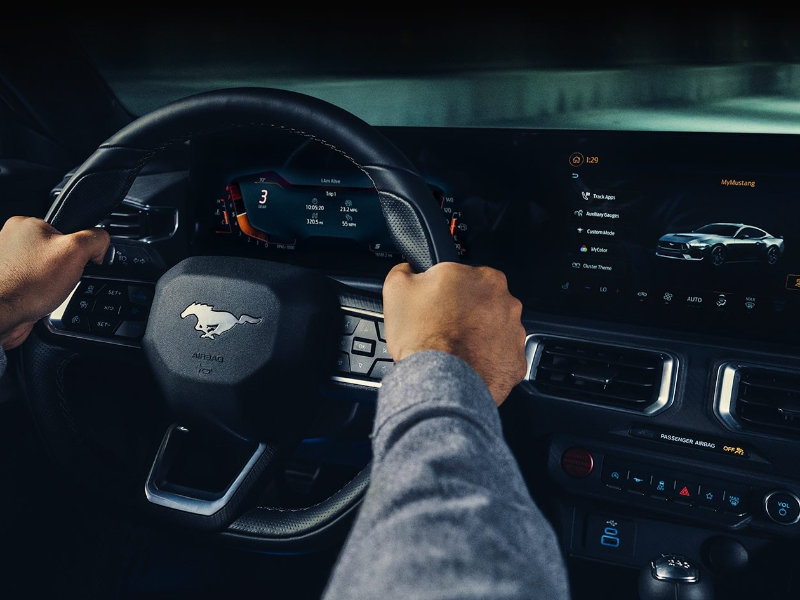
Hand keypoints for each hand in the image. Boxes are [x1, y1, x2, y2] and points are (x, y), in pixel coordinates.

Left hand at [0, 216, 109, 349]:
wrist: (0, 315)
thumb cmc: (26, 284)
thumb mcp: (76, 251)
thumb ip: (95, 239)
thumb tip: (102, 241)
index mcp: (26, 224)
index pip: (67, 229)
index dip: (80, 246)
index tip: (81, 260)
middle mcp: (12, 240)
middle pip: (57, 251)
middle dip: (66, 267)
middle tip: (64, 277)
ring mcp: (8, 262)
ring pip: (46, 270)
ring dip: (53, 283)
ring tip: (49, 290)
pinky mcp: (8, 283)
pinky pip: (36, 285)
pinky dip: (42, 294)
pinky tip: (40, 298)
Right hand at [382, 261, 526, 405]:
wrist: (439, 381)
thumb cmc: (423, 337)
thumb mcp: (397, 289)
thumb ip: (405, 271)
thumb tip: (409, 270)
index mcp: (483, 278)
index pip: (464, 277)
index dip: (446, 291)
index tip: (436, 304)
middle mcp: (506, 302)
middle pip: (482, 302)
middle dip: (465, 312)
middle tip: (442, 327)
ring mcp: (514, 332)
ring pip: (494, 329)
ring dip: (477, 335)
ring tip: (454, 348)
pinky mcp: (516, 360)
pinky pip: (500, 356)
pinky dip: (486, 359)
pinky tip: (466, 362)